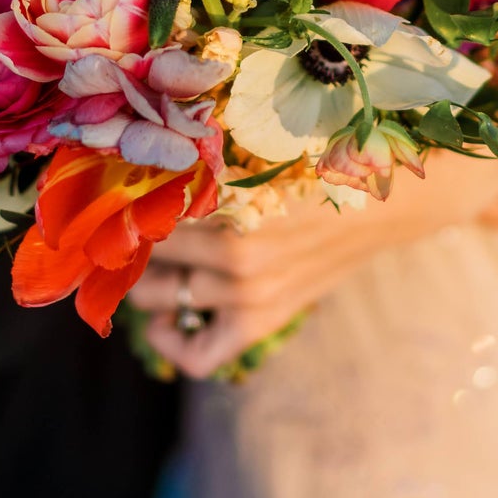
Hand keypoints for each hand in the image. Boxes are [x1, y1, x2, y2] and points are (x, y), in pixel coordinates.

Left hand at [132, 147, 497, 380]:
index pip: (148, 212)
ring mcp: (250, 297)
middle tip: (119, 222)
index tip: (108, 193)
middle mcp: (236, 259)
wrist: (388, 202)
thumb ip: (212, 154)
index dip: (121, 201)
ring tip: (141, 256)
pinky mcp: (264, 320)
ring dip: (144, 279)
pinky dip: (173, 341)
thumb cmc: (326, 159)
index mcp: (234, 206)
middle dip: (126, 239)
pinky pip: (200, 353)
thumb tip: (150, 144)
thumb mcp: (266, 146)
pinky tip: (163, 320)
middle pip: (148, 255)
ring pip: (163, 297)